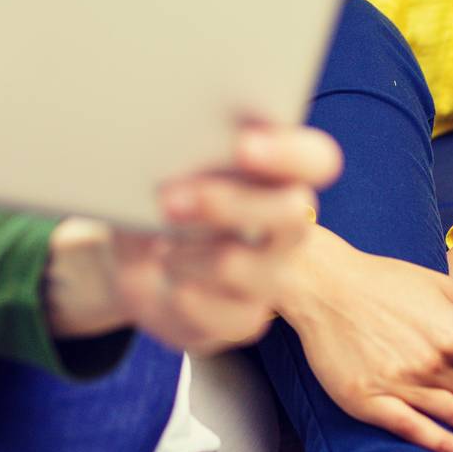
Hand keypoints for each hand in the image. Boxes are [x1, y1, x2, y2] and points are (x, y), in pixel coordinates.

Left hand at [46, 123, 341, 352]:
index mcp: (274, 171)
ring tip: (159, 243)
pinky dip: (185, 293)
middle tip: (169, 199)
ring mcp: (271, 274)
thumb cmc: (155, 194)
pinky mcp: (246, 319)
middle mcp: (285, 222)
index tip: (243, 146)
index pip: (315, 159)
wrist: (137, 260)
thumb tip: (162, 133)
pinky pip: (225, 315)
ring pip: (250, 267)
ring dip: (192, 253)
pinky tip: (168, 278)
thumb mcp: (155, 163)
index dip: (290, 153)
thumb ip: (173, 147)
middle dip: (229, 203)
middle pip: (292, 211)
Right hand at [276, 227, 452, 451]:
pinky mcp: (371, 403)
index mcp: (452, 333)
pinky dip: (449, 450)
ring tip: (437, 396)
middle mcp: (430, 362)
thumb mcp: (444, 288)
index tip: (441, 344)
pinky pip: (421, 435)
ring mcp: (400, 385)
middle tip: (432, 366)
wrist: (322, 284)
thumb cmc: (384, 282)